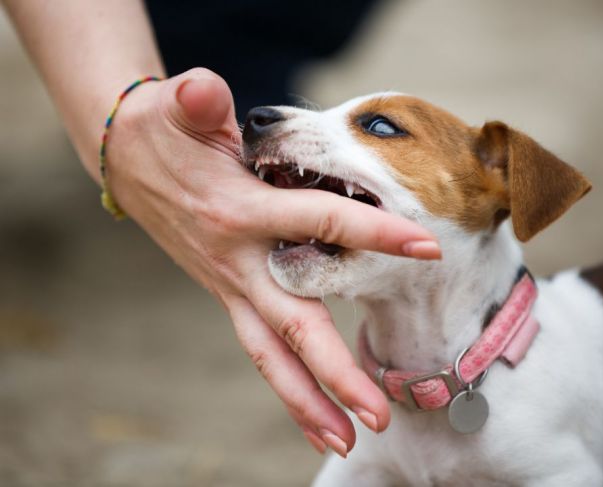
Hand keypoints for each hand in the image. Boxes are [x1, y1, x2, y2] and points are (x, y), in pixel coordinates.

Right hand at [105, 68, 440, 456]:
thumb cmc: (162, 130)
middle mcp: (238, 261)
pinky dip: (289, 385)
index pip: (319, 222)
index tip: (426, 247)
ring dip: (307, 402)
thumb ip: (195, 101)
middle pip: (292, 323)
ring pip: (271, 354)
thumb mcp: (175, 107)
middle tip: (377, 416)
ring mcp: (233, 285)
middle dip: (335, 371)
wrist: (128, 160)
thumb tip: (205, 90)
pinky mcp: (233, 294)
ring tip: (345, 440)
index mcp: (238, 212)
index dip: (373, 232)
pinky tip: (314, 416)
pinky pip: (262, 348)